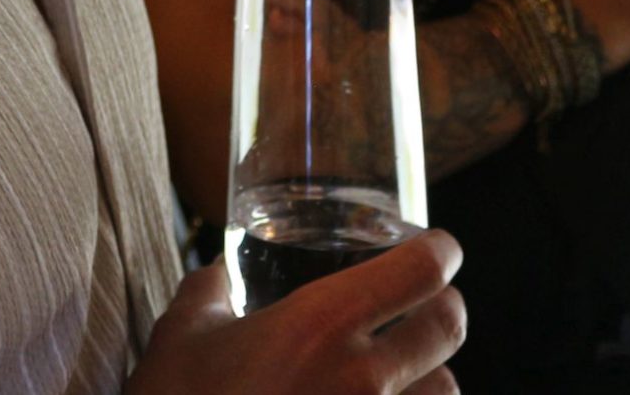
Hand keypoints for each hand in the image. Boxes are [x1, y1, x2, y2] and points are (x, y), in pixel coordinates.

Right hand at [129, 229, 465, 394]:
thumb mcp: (181, 339)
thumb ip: (208, 293)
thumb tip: (219, 272)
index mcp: (321, 325)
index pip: (420, 272)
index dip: (441, 252)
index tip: (439, 248)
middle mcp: (363, 378)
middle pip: (448, 327)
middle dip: (443, 307)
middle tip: (427, 302)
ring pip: (446, 390)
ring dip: (432, 375)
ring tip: (407, 370)